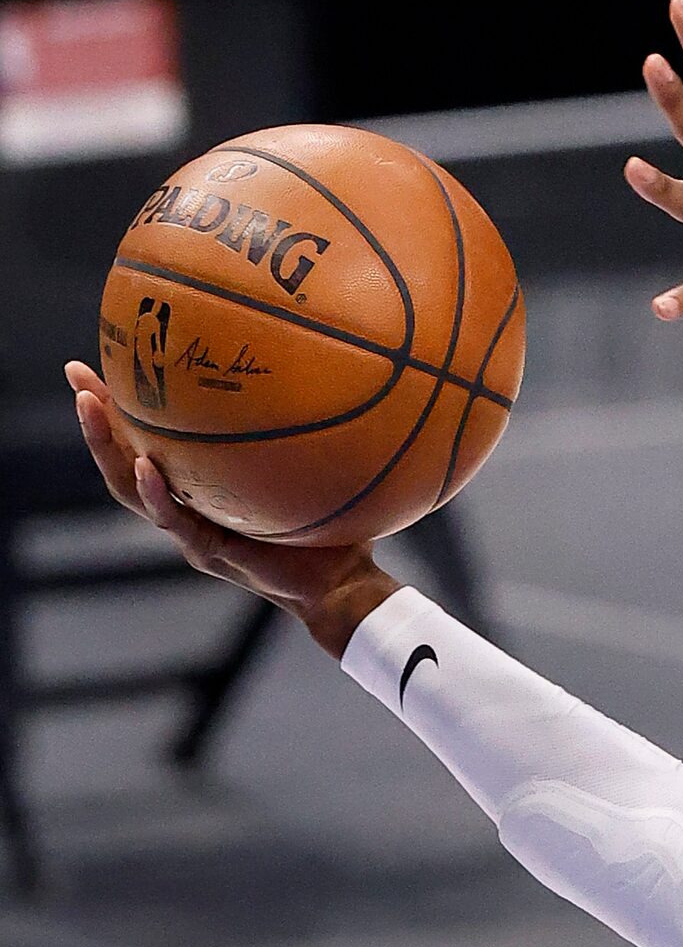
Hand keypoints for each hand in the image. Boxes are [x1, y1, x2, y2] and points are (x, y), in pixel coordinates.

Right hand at [65, 362, 398, 658]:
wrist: (343, 585)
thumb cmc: (335, 527)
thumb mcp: (321, 468)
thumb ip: (313, 429)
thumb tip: (341, 368)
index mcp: (203, 487)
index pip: (152, 439)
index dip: (125, 405)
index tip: (105, 360)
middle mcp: (186, 507)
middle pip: (124, 457)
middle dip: (96, 417)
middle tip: (75, 372)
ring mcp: (190, 531)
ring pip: (130, 487)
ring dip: (107, 447)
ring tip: (90, 405)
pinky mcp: (207, 552)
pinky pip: (173, 520)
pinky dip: (157, 494)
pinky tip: (146, 465)